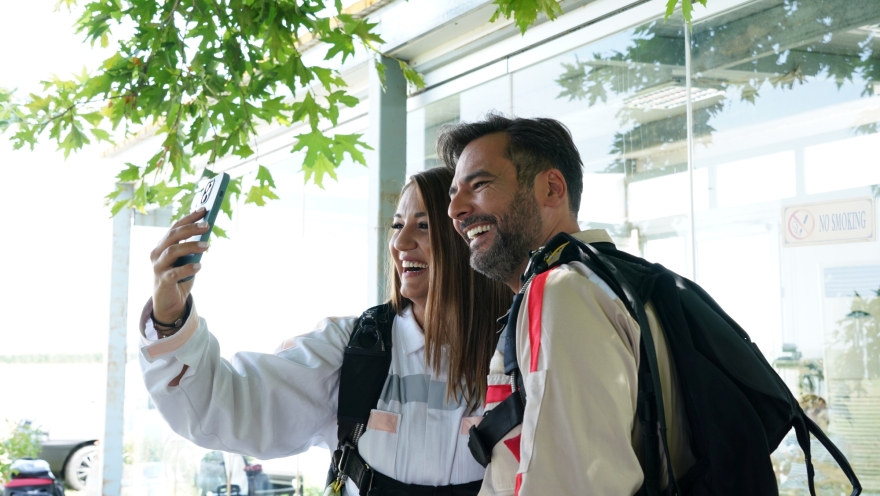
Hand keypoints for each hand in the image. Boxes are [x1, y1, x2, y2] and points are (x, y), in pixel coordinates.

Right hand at [150, 208, 209, 322]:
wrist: (169, 302)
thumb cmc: (179, 277)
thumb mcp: (187, 260)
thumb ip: (193, 249)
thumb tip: (207, 233)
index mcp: (163, 245)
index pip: (175, 227)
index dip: (189, 218)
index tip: (204, 209)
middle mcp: (157, 253)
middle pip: (172, 236)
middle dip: (190, 228)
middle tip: (207, 225)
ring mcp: (158, 267)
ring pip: (172, 251)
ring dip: (190, 246)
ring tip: (207, 245)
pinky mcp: (162, 282)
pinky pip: (174, 273)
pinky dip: (187, 268)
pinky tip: (199, 266)